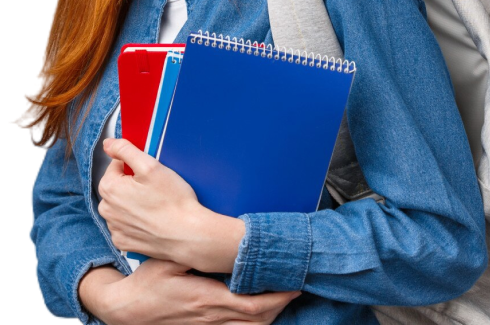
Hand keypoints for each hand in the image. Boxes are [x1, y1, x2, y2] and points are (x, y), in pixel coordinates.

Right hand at [80, 259, 301, 324]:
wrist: (125, 309)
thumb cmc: (147, 280)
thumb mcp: (169, 261)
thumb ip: (194, 254)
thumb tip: (219, 243)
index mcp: (205, 298)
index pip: (250, 304)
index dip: (275, 298)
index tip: (292, 285)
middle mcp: (208, 318)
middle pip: (255, 321)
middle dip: (278, 307)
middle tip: (294, 289)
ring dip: (267, 316)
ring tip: (281, 298)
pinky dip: (250, 324)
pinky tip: (258, 312)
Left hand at [98, 138, 245, 271]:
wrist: (187, 235)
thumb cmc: (172, 201)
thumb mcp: (151, 166)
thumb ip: (126, 150)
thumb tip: (108, 143)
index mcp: (110, 189)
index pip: (116, 165)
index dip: (134, 165)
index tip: (150, 172)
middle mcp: (107, 210)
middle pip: (117, 186)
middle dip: (132, 183)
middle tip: (155, 187)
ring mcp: (115, 229)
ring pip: (120, 206)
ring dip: (132, 202)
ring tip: (155, 203)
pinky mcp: (124, 242)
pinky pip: (125, 225)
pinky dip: (135, 220)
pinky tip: (152, 218)